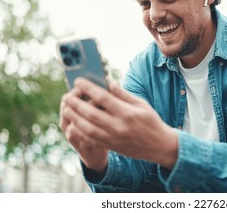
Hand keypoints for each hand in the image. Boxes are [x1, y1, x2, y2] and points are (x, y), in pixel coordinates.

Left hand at [63, 78, 177, 168]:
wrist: (159, 146)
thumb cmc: (151, 121)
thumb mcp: (141, 104)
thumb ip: (123, 94)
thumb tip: (108, 83)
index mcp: (127, 113)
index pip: (103, 98)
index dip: (89, 89)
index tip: (79, 81)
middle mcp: (119, 126)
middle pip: (91, 114)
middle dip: (76, 104)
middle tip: (67, 95)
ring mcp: (113, 138)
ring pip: (87, 128)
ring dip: (74, 118)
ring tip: (67, 108)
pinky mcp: (111, 146)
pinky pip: (90, 139)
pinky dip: (79, 131)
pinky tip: (73, 123)